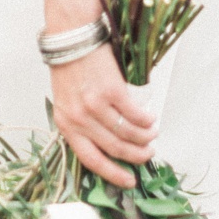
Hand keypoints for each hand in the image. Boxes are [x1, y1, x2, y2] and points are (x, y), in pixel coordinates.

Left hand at [49, 50, 157, 187]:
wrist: (72, 38)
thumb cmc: (70, 68)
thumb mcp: (67, 100)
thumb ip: (82, 121)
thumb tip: (108, 140)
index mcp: (66, 125)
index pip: (91, 159)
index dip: (112, 173)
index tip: (129, 180)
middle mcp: (79, 119)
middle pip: (114, 148)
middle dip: (136, 156)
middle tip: (148, 154)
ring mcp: (95, 105)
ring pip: (127, 133)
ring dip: (144, 138)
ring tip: (152, 135)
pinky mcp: (112, 91)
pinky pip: (135, 114)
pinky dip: (146, 119)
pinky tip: (151, 118)